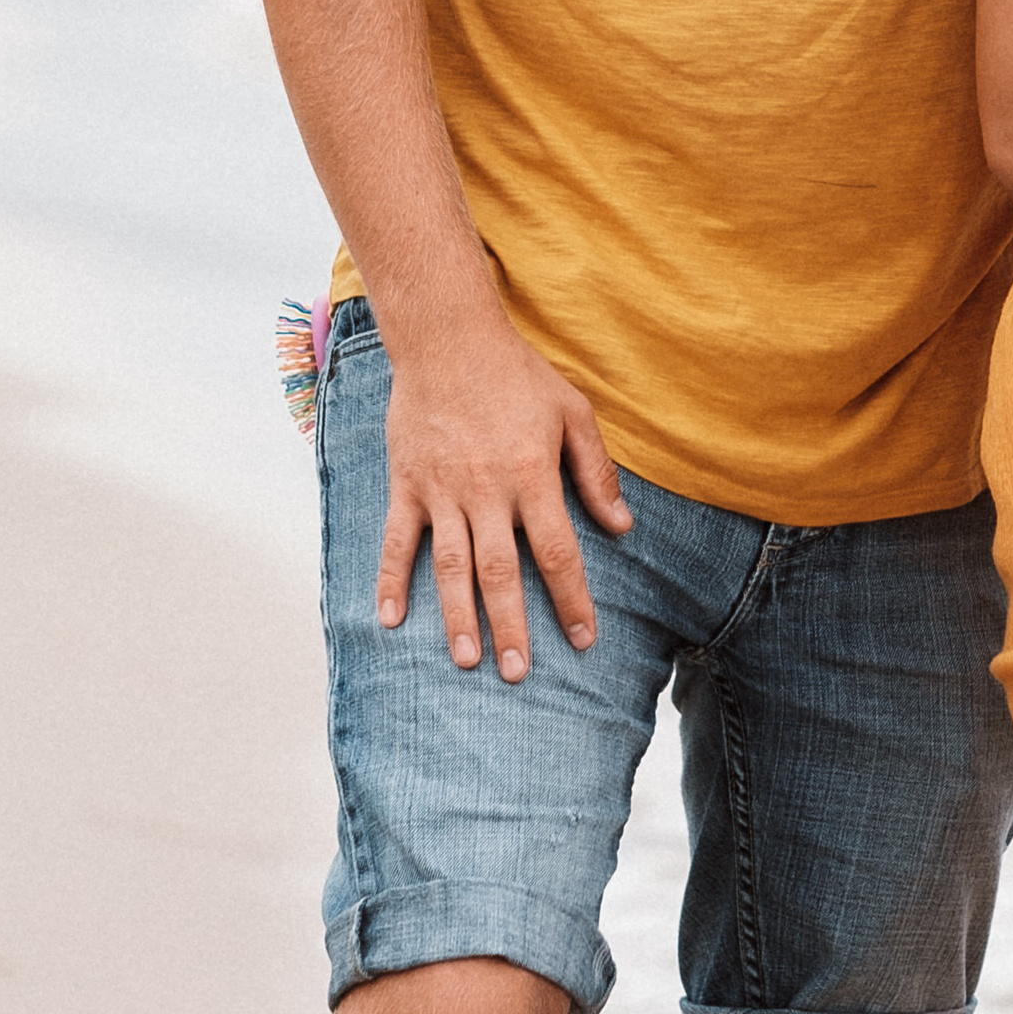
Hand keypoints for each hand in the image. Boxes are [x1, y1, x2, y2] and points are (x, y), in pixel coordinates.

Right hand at [377, 316, 632, 679]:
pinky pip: (398, 540)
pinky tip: (390, 619)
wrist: (448, 338)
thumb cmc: (518, 375)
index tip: (583, 638)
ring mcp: (442, 490)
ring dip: (458, 617)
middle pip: (502, 573)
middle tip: (519, 675)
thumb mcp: (573, 413)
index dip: (571, 599)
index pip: (557, 552)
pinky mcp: (407, 484)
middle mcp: (487, 491)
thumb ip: (597, 473)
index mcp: (532, 476)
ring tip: (468, 660)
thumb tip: (621, 527)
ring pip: (451, 566)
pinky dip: (391, 580)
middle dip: (512, 627)